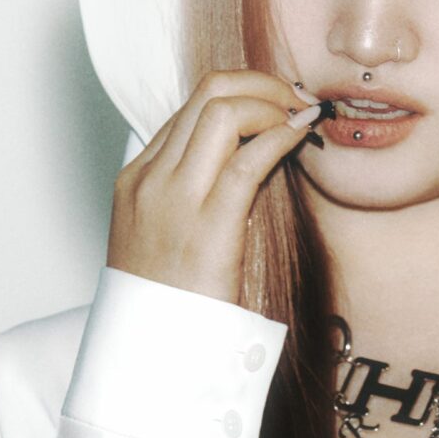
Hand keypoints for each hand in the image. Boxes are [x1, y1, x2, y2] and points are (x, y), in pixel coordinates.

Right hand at [105, 68, 322, 308]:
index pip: (189, 108)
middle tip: (296, 100)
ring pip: (223, 111)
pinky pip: (248, 160)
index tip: (275, 104)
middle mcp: (151, 180)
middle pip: (206, 94)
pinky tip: (301, 137)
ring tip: (300, 119)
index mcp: (136, 179)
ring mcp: (174, 200)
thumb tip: (249, 161)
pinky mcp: (208, 227)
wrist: (151, 353)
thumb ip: (196, 195)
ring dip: (272, 103)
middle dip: (262, 84)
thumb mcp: (168, 238)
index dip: (241, 93)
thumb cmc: (169, 304)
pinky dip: (281, 135)